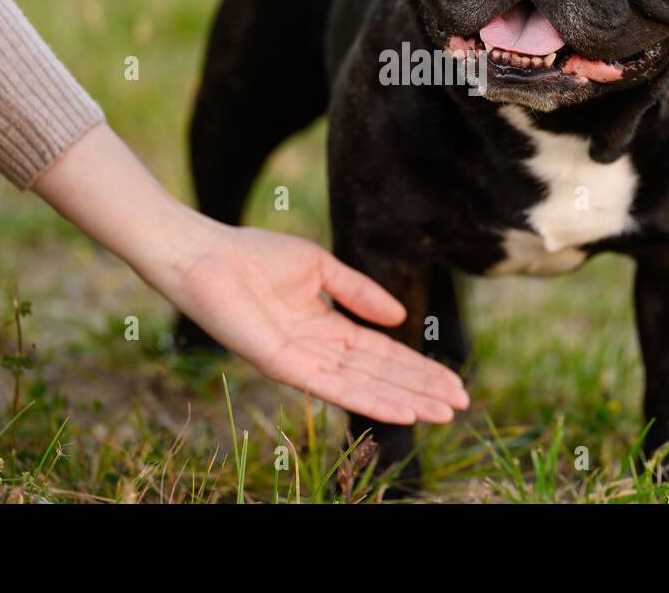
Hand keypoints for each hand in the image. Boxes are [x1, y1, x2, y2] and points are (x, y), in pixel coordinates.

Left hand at [167, 223, 469, 424]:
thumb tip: (400, 319)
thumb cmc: (254, 256)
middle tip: (461, 405)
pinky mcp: (283, 365)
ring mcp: (301, 361)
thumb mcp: (320, 268)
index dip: (417, 368)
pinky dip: (370, 399)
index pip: (382, 354)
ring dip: (405, 401)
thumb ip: (359, 293)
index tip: (452, 381)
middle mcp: (317, 352)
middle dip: (421, 390)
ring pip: (363, 386)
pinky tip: (401, 409)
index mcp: (326, 328)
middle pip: (380, 375)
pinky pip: (333, 387)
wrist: (206, 255)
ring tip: (443, 414)